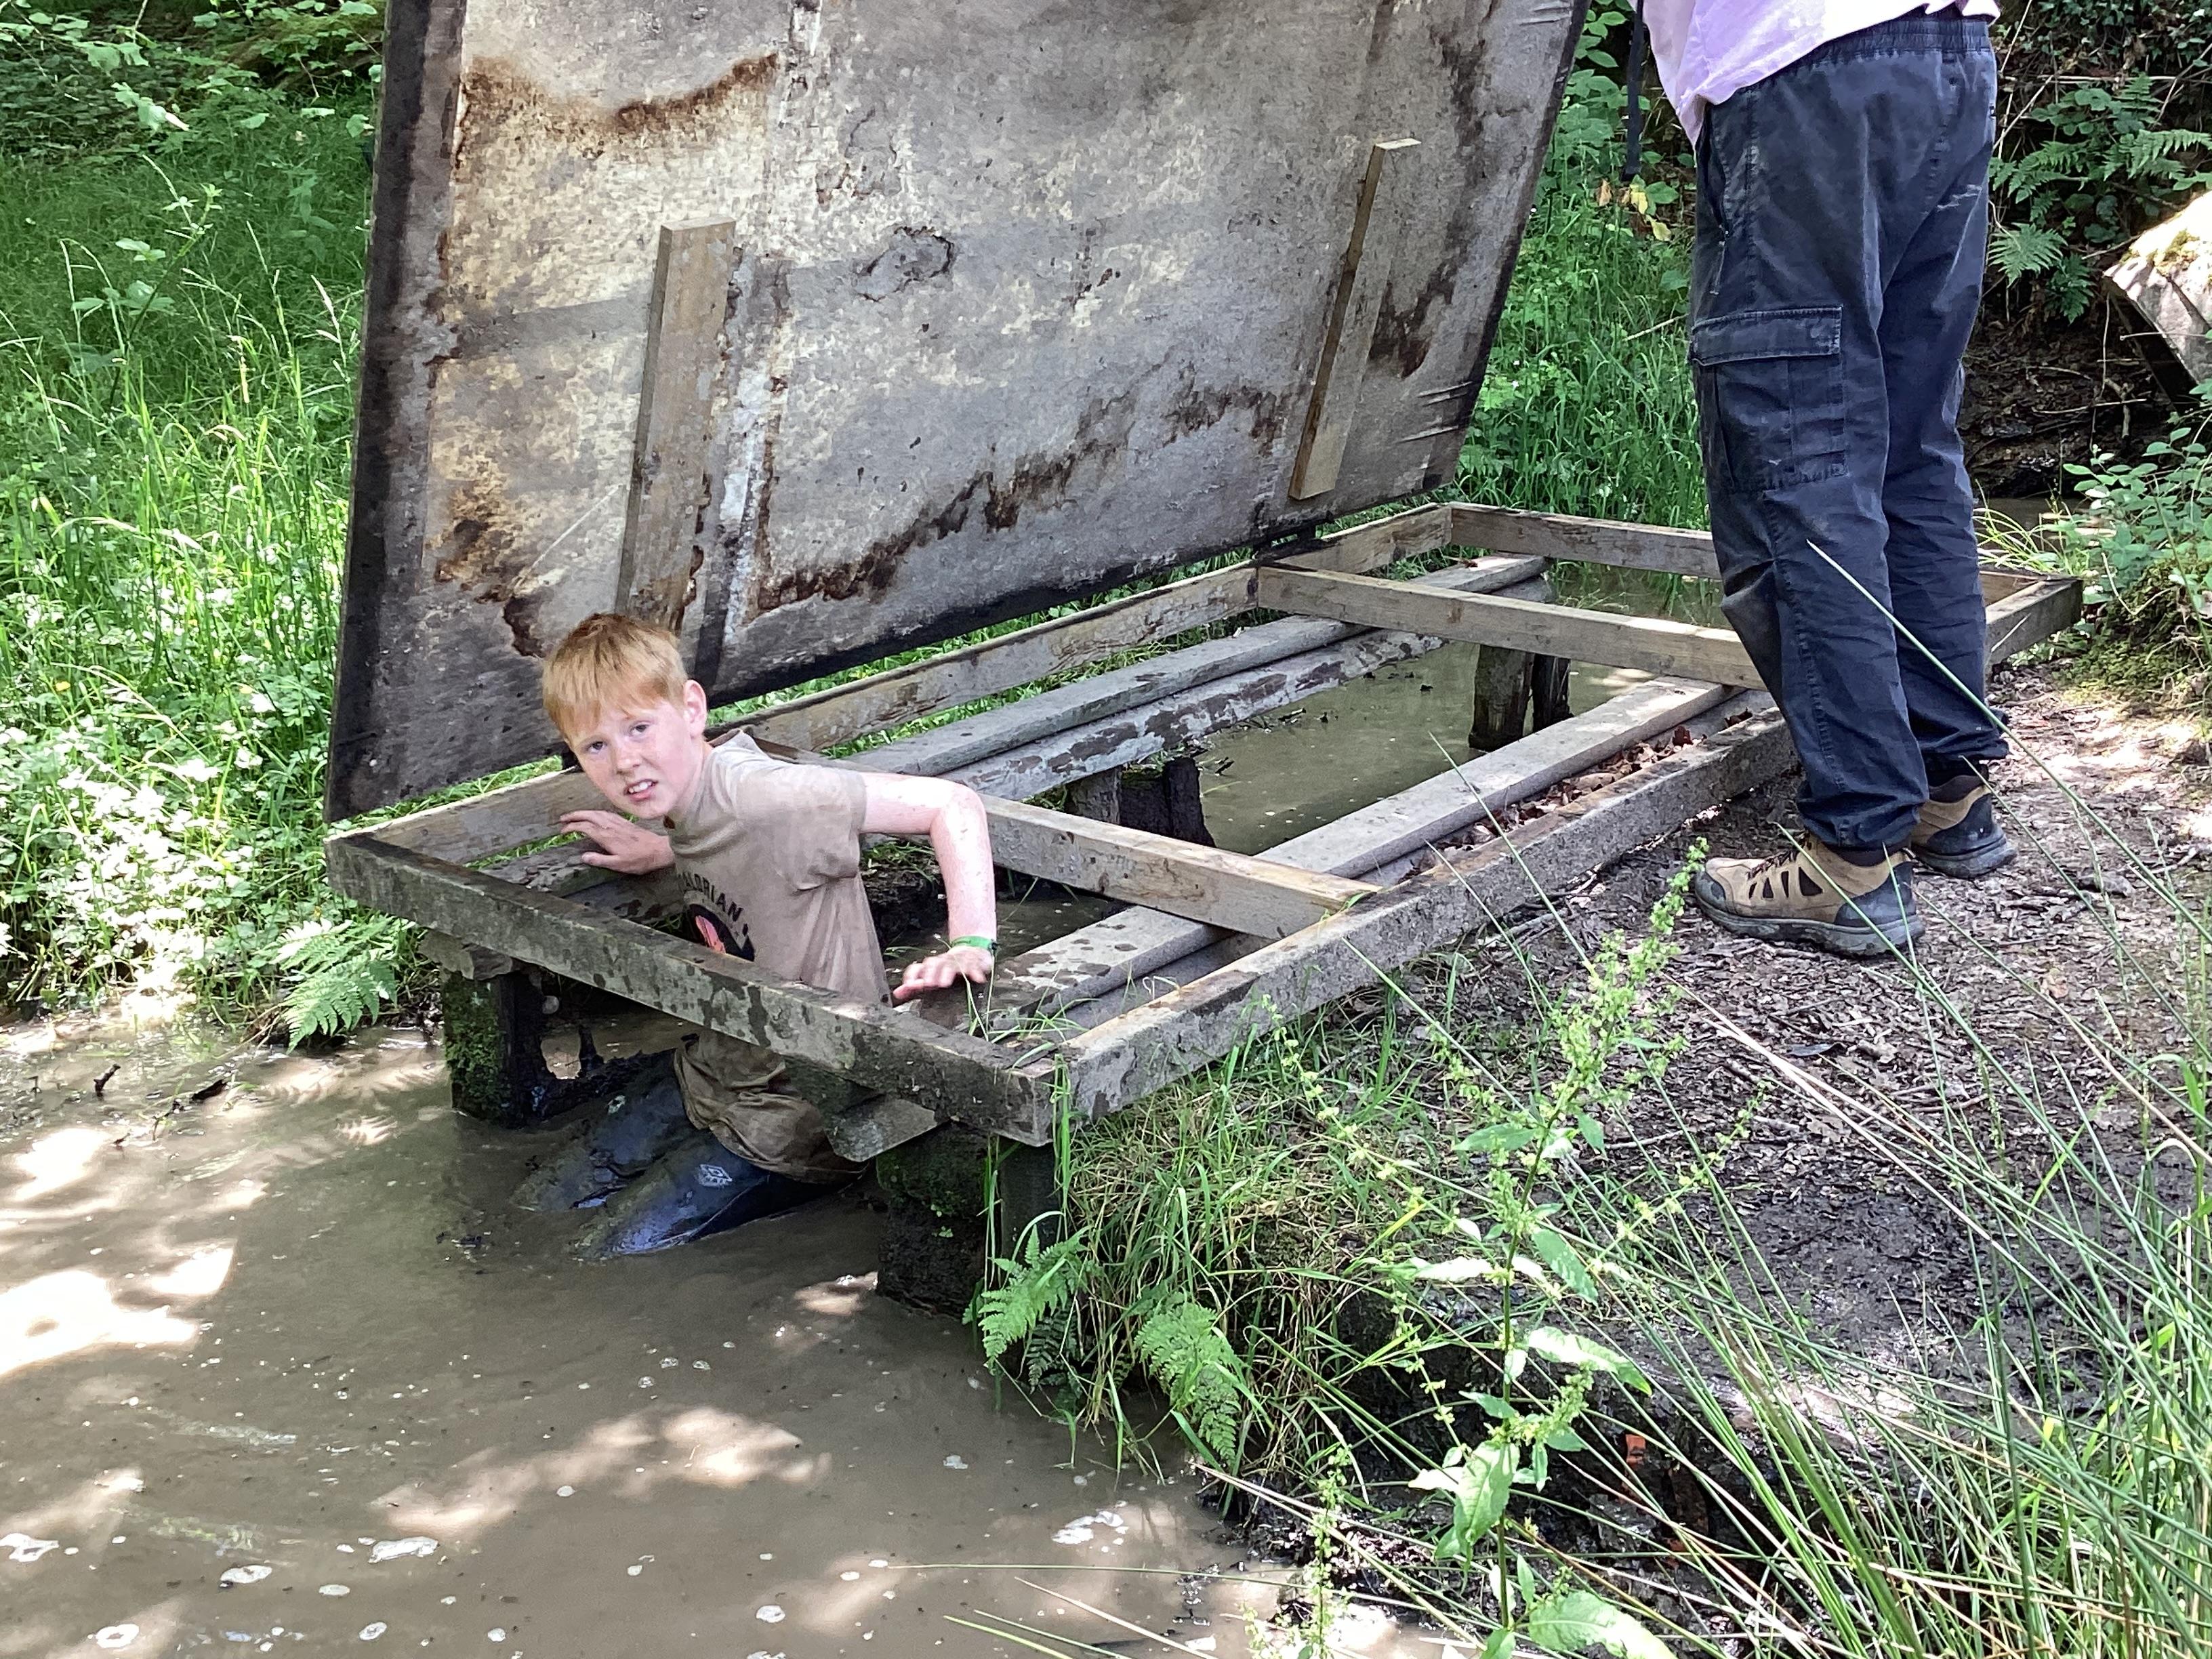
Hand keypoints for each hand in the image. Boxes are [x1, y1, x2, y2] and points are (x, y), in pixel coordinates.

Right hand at [558, 810, 674, 874]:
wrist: (659, 850)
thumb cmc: (640, 859)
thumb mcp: (619, 865)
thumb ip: (600, 860)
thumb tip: (584, 857)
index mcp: (607, 836)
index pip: (585, 827)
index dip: (572, 827)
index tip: (563, 831)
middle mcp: (612, 827)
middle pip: (589, 816)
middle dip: (574, 815)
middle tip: (562, 819)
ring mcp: (619, 823)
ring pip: (597, 812)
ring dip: (584, 812)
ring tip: (574, 815)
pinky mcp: (625, 822)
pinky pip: (607, 813)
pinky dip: (596, 812)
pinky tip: (595, 814)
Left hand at [892, 944, 992, 1002]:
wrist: (970, 952)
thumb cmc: (948, 969)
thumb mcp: (931, 979)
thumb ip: (914, 987)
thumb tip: (897, 993)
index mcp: (930, 967)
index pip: (917, 968)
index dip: (911, 976)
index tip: (910, 986)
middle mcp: (942, 961)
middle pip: (933, 964)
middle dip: (930, 974)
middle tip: (928, 984)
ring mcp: (957, 960)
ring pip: (951, 964)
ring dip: (947, 973)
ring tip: (944, 983)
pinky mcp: (973, 960)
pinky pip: (973, 964)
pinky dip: (975, 971)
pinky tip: (976, 979)